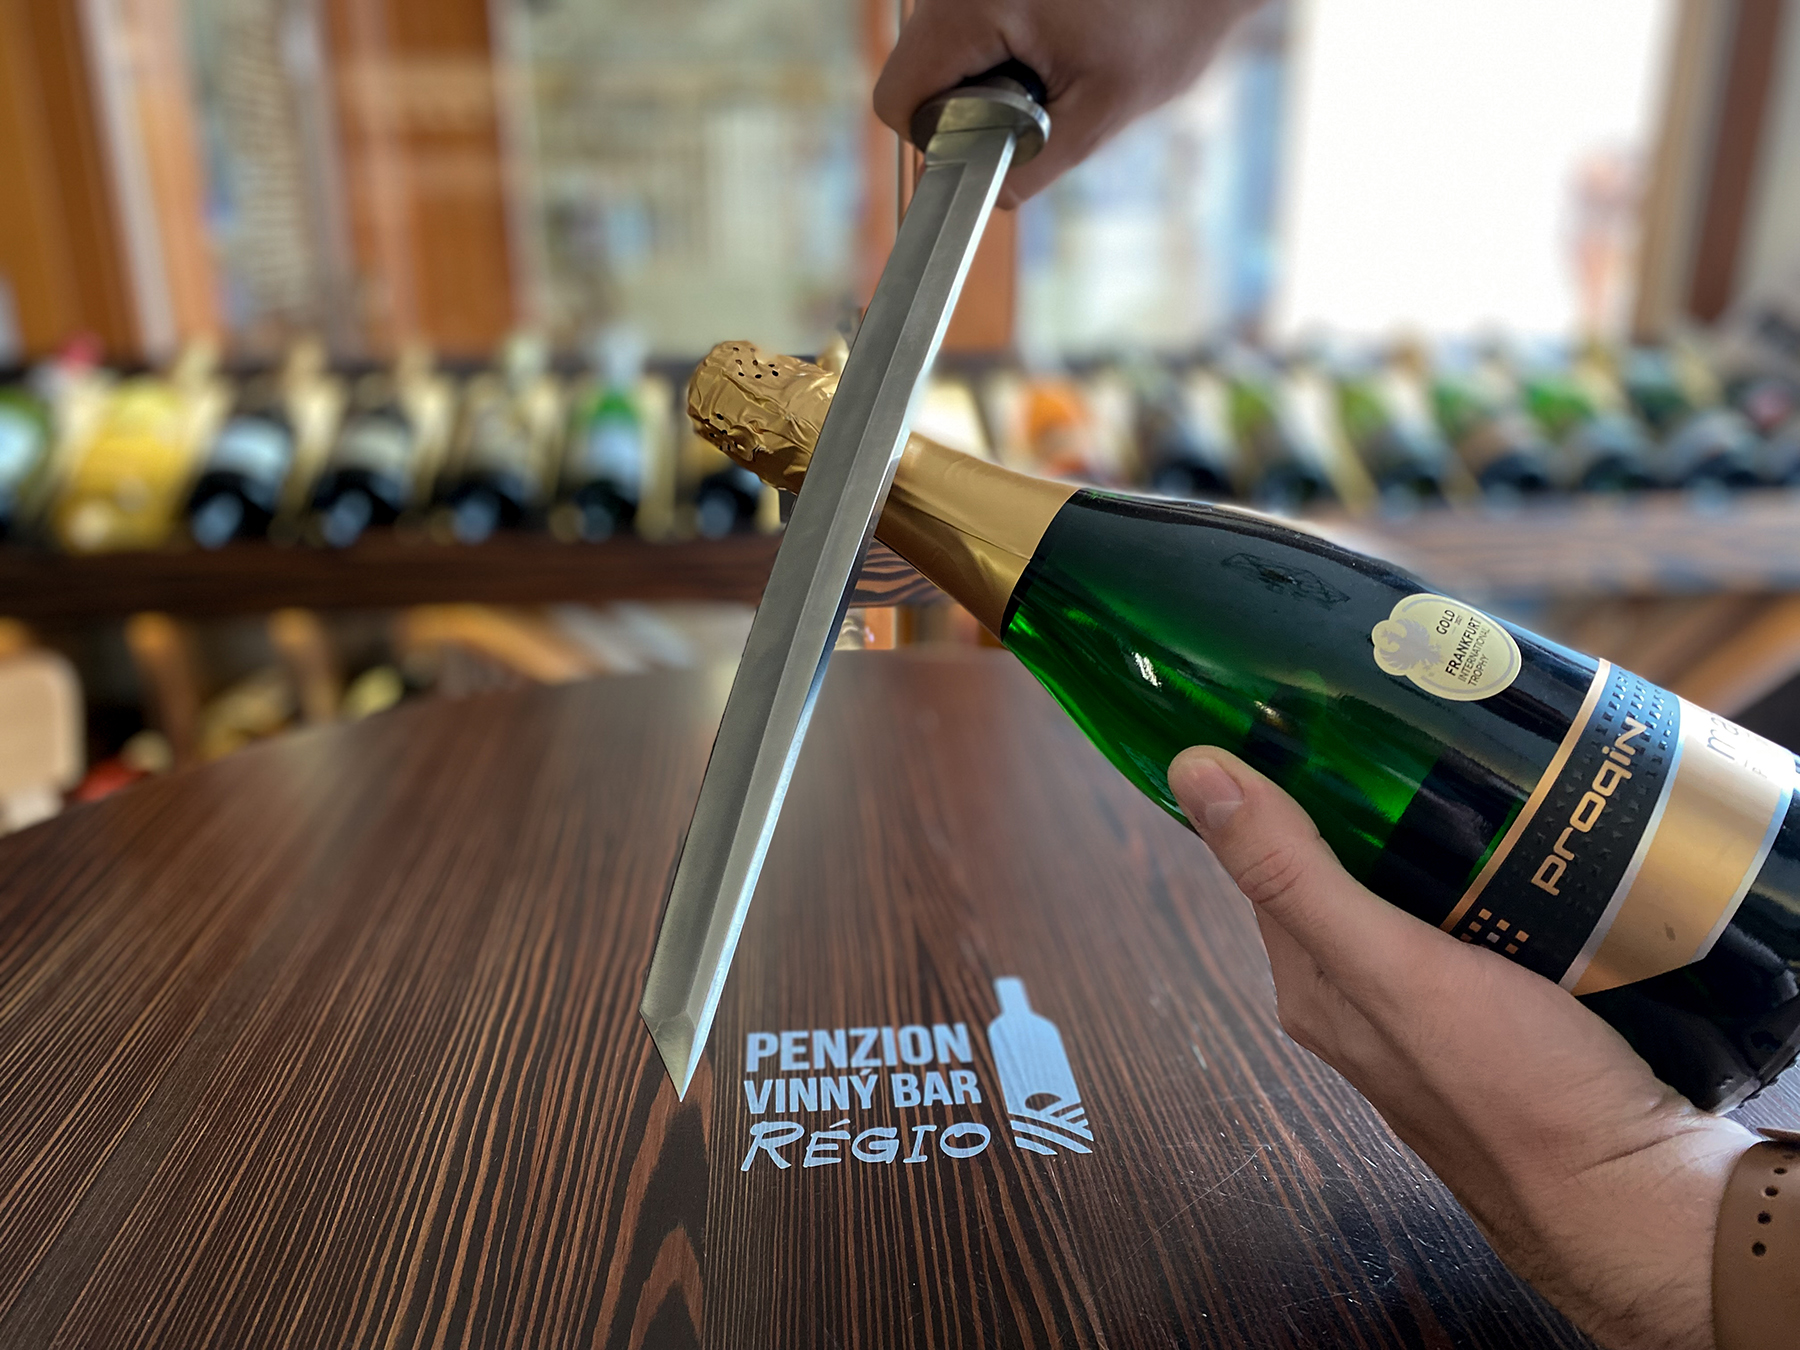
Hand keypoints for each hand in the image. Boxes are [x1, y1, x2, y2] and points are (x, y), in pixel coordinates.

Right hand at [874, 0, 1255, 207]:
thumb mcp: (1099, 115)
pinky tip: (1059, 37)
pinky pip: (968, 25)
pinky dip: (1004, 44)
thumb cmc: (1168, 24)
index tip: (992, 138)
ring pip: (941, 49)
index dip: (937, 138)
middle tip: (1043, 95)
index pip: (899, 99)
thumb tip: (982, 199)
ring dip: (989, 74)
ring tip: (1060, 58)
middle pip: (917, 72)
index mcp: (972, 8)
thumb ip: (1031, 166)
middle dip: (969, 102)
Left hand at [1168, 746, 1758, 1349]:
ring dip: (1448, 834)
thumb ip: (1293, 874)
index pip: (1270, 857)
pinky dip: (1499, 873)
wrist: (1634, 1196)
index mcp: (1311, 984)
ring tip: (1483, 765)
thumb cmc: (1510, 1092)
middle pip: (1351, 866)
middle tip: (1421, 718)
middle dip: (1382, 799)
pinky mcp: (1509, 1012)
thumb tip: (1194, 773)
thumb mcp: (1387, 965)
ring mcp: (1438, 1008)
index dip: (1283, 782)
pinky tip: (1533, 839)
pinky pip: (1485, 917)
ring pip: (1422, 889)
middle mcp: (1361, 996)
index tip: (1311, 701)